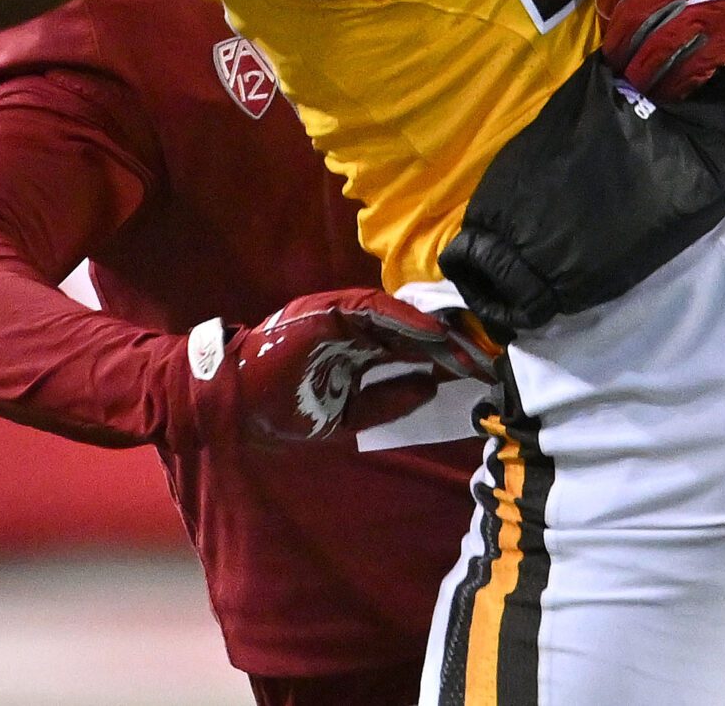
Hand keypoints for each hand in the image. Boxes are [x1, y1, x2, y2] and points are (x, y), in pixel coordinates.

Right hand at [175, 288, 492, 447]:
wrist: (233, 399)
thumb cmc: (282, 406)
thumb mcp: (346, 415)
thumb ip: (386, 400)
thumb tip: (430, 386)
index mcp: (357, 352)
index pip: (410, 350)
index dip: (445, 358)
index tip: (480, 370)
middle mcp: (353, 329)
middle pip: (413, 331)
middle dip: (452, 343)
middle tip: (491, 355)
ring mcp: (340, 316)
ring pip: (399, 316)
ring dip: (436, 331)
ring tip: (470, 346)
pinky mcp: (326, 309)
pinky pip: (373, 308)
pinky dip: (404, 318)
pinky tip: (432, 332)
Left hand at [598, 0, 724, 98]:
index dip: (605, 1)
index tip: (606, 17)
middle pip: (629, 21)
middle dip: (619, 45)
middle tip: (616, 59)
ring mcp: (701, 9)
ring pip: (654, 49)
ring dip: (641, 71)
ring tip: (637, 80)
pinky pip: (688, 67)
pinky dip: (674, 83)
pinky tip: (668, 89)